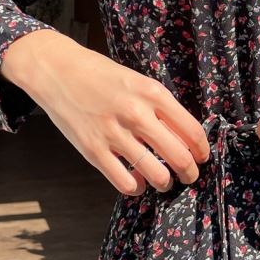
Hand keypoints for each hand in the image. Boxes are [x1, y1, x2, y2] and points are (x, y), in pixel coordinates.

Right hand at [0, 29, 209, 200]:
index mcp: (152, 93)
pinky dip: (136, 188)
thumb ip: (158, 107)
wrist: (57, 70)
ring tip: (162, 181)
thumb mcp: (136, 80)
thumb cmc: (99, 75)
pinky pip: (125, 183)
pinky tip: (136, 182)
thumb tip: (182, 137)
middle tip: (188, 176)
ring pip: (156, 175)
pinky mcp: (94, 151)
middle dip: (189, 173)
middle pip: (179, 157)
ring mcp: (115, 134)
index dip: (202, 151)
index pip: (191, 131)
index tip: (201, 158)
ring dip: (164, 183)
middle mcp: (136, 114)